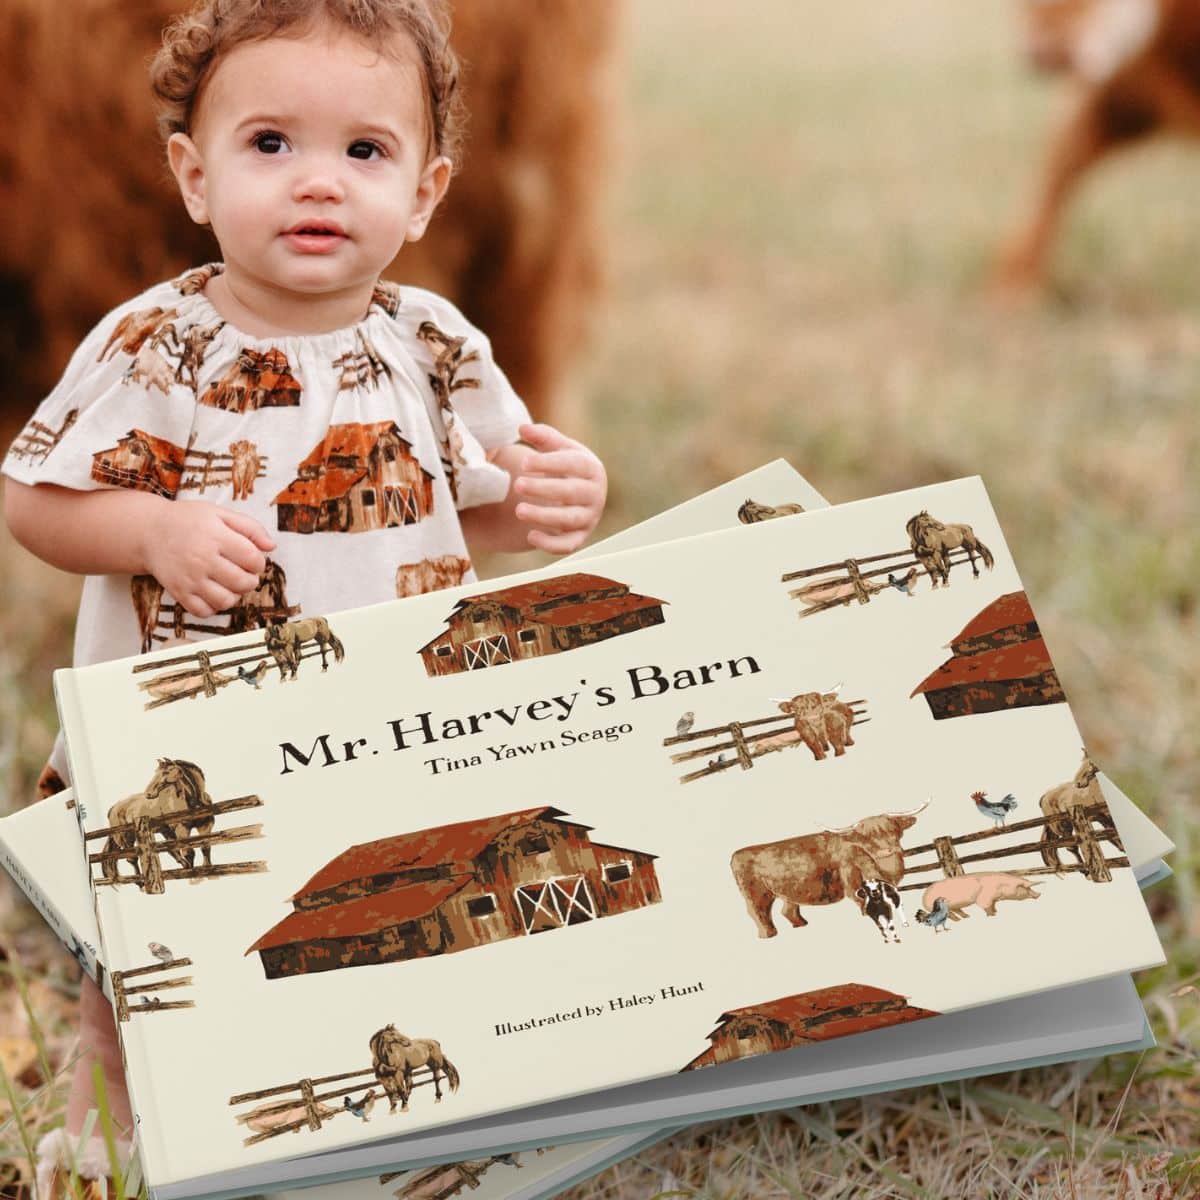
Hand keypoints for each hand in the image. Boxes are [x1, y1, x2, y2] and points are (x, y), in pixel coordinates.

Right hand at [144, 501, 275, 617]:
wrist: (149, 532)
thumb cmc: (188, 521)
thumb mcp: (219, 513)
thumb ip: (250, 527)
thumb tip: (272, 546)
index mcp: (216, 537)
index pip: (253, 559)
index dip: (259, 562)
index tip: (251, 559)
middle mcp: (202, 559)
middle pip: (243, 582)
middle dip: (251, 580)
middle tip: (244, 573)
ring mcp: (189, 578)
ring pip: (225, 601)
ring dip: (235, 595)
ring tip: (230, 584)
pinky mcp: (178, 592)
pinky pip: (204, 611)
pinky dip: (213, 606)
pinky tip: (213, 592)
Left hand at [511, 423, 606, 553]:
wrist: (575, 495)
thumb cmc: (563, 466)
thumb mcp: (557, 448)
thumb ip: (542, 436)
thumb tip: (522, 428)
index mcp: (591, 468)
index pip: (572, 464)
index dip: (548, 463)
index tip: (523, 463)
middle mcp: (595, 494)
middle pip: (570, 492)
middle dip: (543, 489)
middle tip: (517, 485)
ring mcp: (589, 517)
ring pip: (569, 519)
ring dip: (544, 516)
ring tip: (519, 510)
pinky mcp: (579, 537)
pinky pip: (568, 545)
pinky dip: (551, 544)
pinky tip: (530, 536)